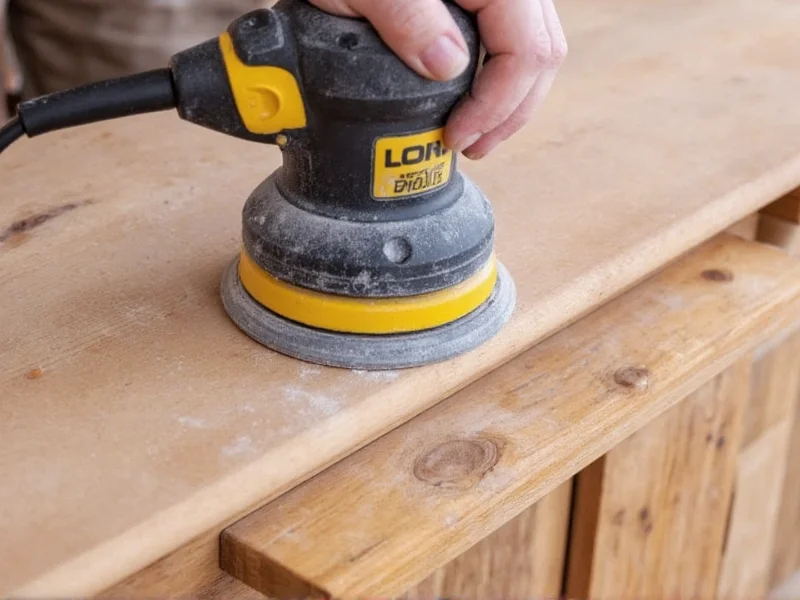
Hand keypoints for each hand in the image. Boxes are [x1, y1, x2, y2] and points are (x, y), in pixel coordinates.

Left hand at [308, 0, 566, 158]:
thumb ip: (407, 19)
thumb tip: (449, 67)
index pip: (526, 51)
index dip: (496, 106)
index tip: (457, 137)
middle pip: (542, 51)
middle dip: (511, 111)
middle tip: (472, 146)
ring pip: (533, 44)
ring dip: (511, 96)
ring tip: (475, 130)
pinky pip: (512, 33)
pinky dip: (500, 71)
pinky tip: (474, 94)